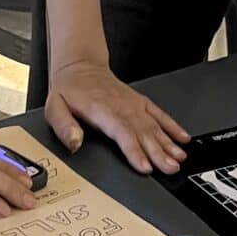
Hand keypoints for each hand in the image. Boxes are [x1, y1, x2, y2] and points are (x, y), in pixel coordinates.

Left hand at [45, 59, 188, 174]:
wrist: (81, 67)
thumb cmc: (69, 90)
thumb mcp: (54, 107)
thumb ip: (63, 126)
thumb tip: (74, 142)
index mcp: (102, 110)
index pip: (121, 132)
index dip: (134, 150)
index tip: (145, 166)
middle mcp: (122, 107)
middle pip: (143, 133)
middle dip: (158, 152)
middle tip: (170, 168)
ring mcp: (133, 104)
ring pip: (154, 126)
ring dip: (168, 143)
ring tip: (179, 158)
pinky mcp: (140, 103)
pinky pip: (159, 115)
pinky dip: (172, 126)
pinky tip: (183, 138)